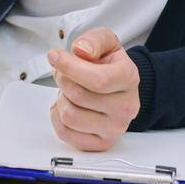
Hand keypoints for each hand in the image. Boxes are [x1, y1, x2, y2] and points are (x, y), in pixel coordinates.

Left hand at [45, 27, 139, 151]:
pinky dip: (58, 116)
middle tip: (64, 72)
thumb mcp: (105, 42)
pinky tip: (68, 105)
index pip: (97, 80)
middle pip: (79, 95)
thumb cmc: (109, 65)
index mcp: (129, 79)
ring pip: (70, 116)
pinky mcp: (101, 143)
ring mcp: (115, 129)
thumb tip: (82, 51)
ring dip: (62, 99)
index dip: (70, 67)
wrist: (118, 87)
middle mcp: (126, 107)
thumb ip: (94, 40)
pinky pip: (65, 133)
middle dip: (63, 79)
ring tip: (70, 91)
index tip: (55, 56)